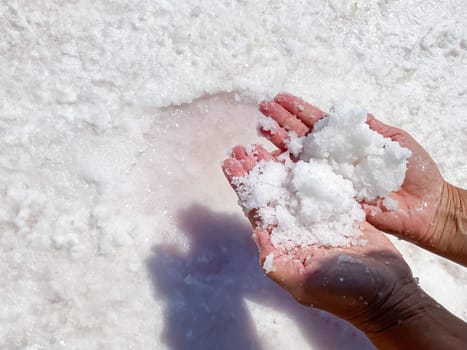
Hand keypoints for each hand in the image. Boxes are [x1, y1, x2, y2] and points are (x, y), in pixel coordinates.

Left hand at [222, 143, 414, 330]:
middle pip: (271, 192)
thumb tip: (255, 234)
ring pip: (291, 184)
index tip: (230, 162)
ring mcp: (317, 217)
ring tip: (262, 142)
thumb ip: (276, 262)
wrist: (387, 292)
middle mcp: (296, 227)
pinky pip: (319, 183)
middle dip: (256, 169)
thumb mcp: (303, 282)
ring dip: (277, 164)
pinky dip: (306, 167)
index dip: (243, 185)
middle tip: (242, 146)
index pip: (257, 209)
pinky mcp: (339, 210)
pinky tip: (298, 150)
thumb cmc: (344, 292)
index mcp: (283, 243)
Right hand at [258, 93, 458, 261]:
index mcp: (346, 143)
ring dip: (278, 145)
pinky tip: (268, 164)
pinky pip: (304, 189)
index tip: (279, 98)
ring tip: (260, 129)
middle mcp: (332, 160)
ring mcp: (328, 180)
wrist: (426, 207)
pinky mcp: (329, 201)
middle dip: (281, 123)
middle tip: (261, 110)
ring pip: (298, 161)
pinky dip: (285, 177)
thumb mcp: (393, 140)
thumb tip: (339, 111)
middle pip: (301, 139)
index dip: (298, 111)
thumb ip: (367, 127)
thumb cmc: (415, 172)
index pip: (317, 124)